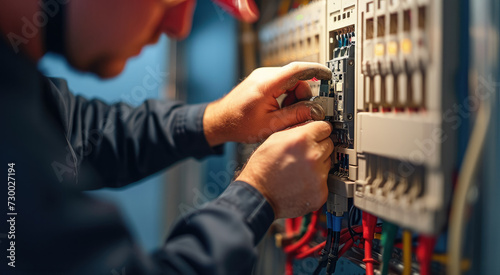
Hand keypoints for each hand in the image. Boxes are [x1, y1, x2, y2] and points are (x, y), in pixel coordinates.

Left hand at [203, 62, 331, 145]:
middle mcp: (264, 75)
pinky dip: (286, 96)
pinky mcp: (262, 80)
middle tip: (296, 114)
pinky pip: (282, 84)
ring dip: (293, 98)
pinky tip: (277, 110)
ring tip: (281, 115)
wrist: (220, 121)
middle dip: (302, 96)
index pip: (297, 70)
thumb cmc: (238, 124)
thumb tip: (315, 111)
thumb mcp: (270, 125)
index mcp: (266, 85)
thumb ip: (295, 117)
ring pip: (290, 82)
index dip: (316, 71)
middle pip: (296, 78)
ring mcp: (262, 76)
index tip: (328, 75)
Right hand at [236, 121, 333, 218]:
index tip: (318, 134)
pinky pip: (325, 181)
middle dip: (318, 148)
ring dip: (317, 165)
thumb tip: (310, 127)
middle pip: (329, 144)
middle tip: (302, 155)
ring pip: (327, 163)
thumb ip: (296, 131)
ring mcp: (319, 176)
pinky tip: (301, 182)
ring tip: (299, 170)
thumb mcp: (274, 139)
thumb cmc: (262, 168)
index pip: (325, 127)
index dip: (319, 131)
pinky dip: (316, 182)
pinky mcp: (321, 192)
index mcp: (302, 140)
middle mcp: (313, 157)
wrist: (258, 194)